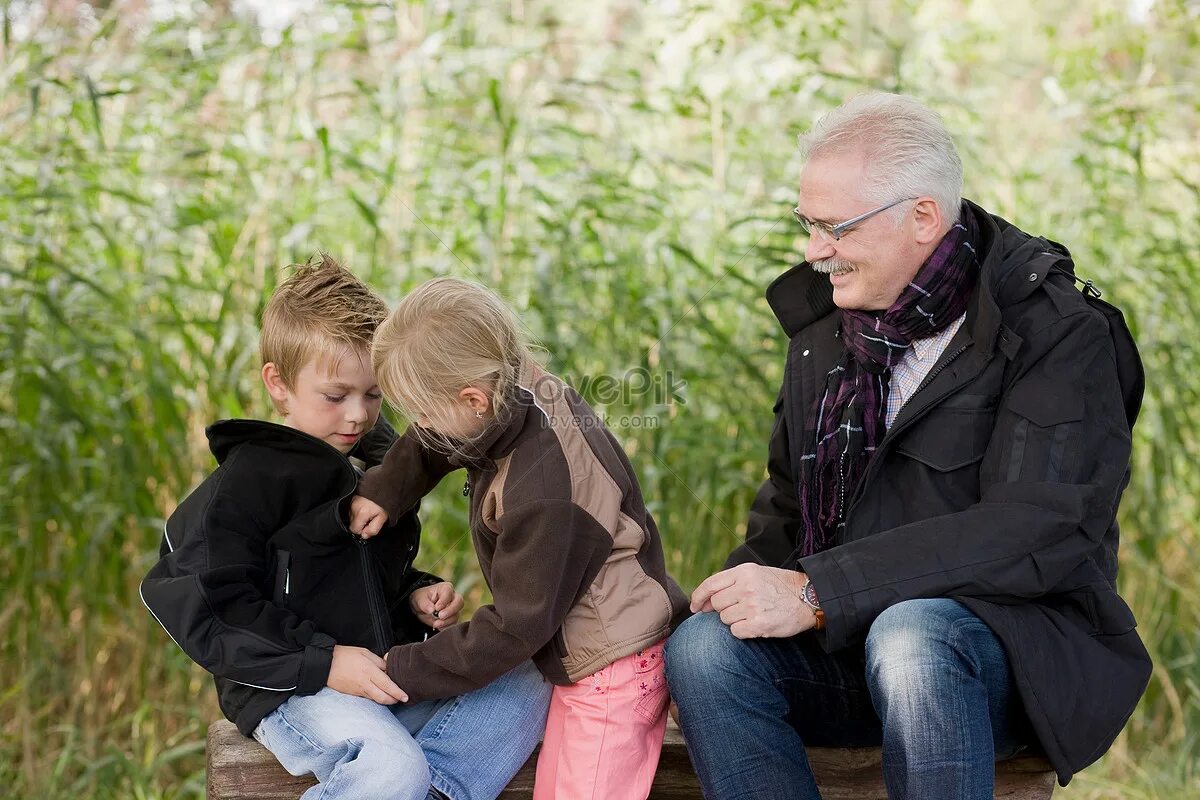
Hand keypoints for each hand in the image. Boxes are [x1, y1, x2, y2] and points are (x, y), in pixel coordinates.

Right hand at [327, 645, 408, 703]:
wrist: (325, 665)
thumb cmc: (344, 655)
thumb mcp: (365, 653)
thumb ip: (379, 662)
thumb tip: (389, 669)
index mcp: (369, 671)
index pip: (387, 685)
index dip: (398, 692)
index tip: (406, 696)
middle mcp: (364, 683)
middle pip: (383, 697)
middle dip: (394, 700)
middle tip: (402, 698)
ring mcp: (358, 690)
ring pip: (376, 700)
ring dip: (386, 700)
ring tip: (393, 697)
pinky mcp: (353, 694)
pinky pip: (368, 698)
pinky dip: (376, 698)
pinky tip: (379, 693)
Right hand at [350, 496, 388, 537]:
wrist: (384, 487)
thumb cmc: (384, 501)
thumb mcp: (382, 518)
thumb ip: (373, 529)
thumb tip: (364, 535)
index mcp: (361, 513)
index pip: (354, 530)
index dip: (362, 531)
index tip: (370, 526)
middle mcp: (353, 508)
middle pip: (352, 524)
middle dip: (361, 524)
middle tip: (371, 518)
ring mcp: (351, 503)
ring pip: (352, 518)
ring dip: (359, 518)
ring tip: (370, 512)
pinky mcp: (351, 499)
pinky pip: (352, 510)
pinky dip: (358, 512)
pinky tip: (366, 508)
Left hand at [409, 582, 463, 629]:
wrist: (421, 609)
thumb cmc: (422, 599)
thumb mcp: (419, 599)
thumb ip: (425, 604)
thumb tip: (431, 610)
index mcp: (445, 588)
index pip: (449, 592)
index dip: (444, 601)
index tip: (436, 608)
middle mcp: (453, 597)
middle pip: (459, 602)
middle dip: (450, 611)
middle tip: (440, 616)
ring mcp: (454, 608)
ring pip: (457, 615)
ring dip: (447, 621)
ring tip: (435, 623)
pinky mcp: (453, 618)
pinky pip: (453, 623)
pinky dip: (446, 626)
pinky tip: (438, 626)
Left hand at [690, 564, 817, 639]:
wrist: (808, 598)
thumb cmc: (779, 587)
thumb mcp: (756, 573)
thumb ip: (732, 582)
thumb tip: (704, 600)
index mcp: (743, 571)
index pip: (710, 584)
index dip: (698, 597)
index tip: (695, 607)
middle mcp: (746, 586)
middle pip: (716, 604)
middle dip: (723, 609)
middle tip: (741, 610)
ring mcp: (752, 604)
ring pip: (725, 619)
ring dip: (735, 620)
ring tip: (754, 614)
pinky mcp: (759, 623)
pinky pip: (735, 631)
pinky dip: (742, 631)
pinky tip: (756, 624)